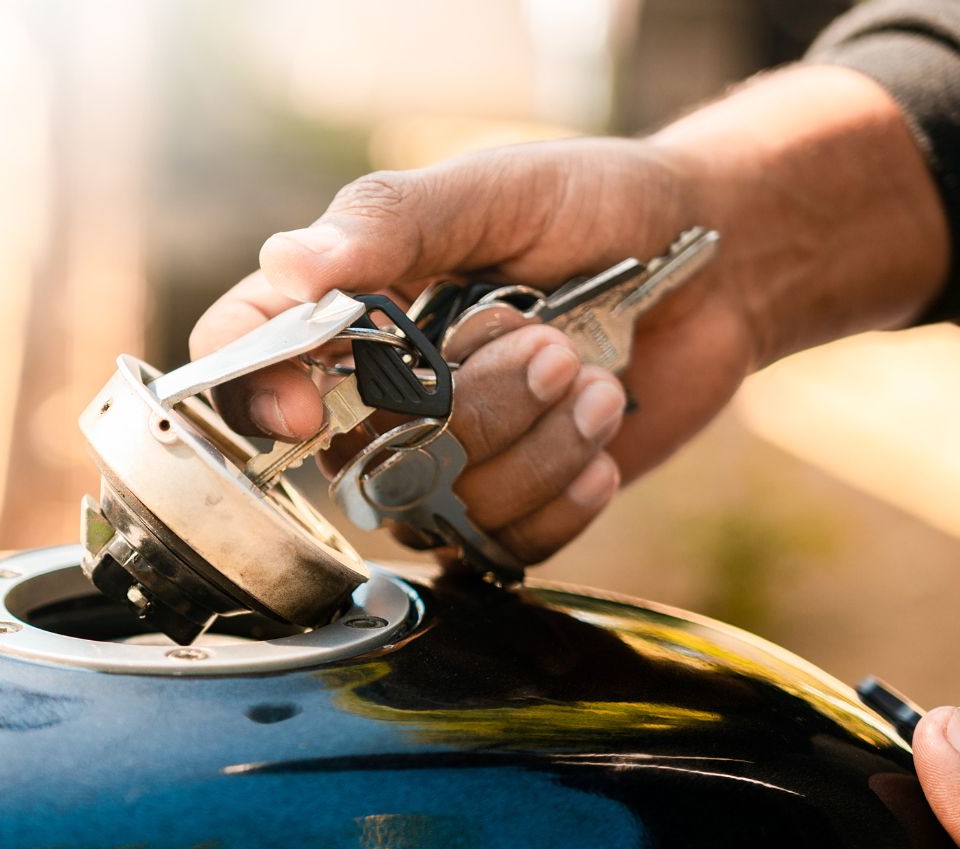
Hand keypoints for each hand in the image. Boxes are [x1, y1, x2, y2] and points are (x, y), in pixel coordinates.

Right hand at [192, 140, 746, 562]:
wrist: (714, 263)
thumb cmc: (594, 207)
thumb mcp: (493, 191)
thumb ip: (392, 222)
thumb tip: (289, 265)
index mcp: (349, 303)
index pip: (245, 356)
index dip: (256, 396)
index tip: (313, 409)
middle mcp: (378, 389)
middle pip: (359, 455)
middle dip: (470, 409)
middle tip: (551, 346)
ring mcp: (441, 455)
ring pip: (437, 505)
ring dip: (534, 445)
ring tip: (593, 381)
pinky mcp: (508, 504)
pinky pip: (500, 545)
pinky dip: (562, 496)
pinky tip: (602, 438)